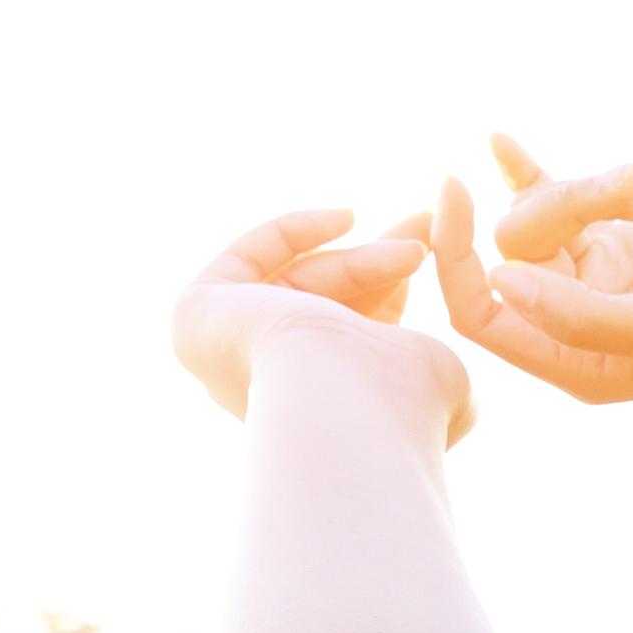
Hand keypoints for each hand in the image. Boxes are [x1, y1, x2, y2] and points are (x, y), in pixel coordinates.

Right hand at [170, 210, 470, 439]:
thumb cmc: (406, 407)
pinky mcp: (197, 317)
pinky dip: (294, 232)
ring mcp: (225, 355)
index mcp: (315, 415)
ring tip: (417, 244)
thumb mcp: (435, 378)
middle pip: (322, 305)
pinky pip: (245, 258)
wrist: (351, 412)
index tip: (424, 254)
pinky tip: (348, 218)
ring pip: (300, 283)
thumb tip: (427, 355)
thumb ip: (425, 364)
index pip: (348, 339)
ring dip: (364, 257)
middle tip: (424, 224)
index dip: (389, 292)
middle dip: (378, 261)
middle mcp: (265, 390)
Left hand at [433, 134, 632, 404]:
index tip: (455, 187)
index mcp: (578, 366)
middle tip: (618, 190)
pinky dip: (566, 173)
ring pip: (542, 218)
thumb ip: (581, 315)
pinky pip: (563, 201)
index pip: (481, 314)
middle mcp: (579, 329)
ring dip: (582, 186)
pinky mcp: (623, 246)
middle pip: (511, 253)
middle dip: (551, 205)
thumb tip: (499, 282)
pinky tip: (508, 139)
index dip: (453, 256)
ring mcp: (600, 285)